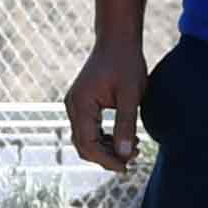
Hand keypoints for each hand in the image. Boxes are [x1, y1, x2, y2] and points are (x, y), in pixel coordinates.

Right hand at [66, 32, 149, 171]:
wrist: (117, 40)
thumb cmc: (126, 63)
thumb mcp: (131, 95)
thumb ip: (126, 125)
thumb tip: (124, 155)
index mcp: (81, 104)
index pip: (88, 144)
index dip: (106, 160)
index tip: (126, 167)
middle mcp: (73, 106)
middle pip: (84, 145)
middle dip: (107, 157)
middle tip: (133, 158)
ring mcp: (76, 105)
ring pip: (86, 140)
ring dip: (107, 149)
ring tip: (134, 147)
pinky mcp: (83, 104)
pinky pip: (90, 130)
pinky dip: (105, 138)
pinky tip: (126, 138)